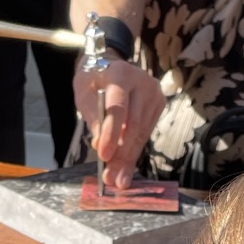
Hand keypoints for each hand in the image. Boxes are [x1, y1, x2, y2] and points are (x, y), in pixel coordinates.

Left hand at [73, 56, 165, 188]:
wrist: (111, 65)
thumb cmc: (93, 79)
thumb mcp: (83, 93)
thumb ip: (93, 117)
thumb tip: (101, 144)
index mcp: (120, 73)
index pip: (118, 108)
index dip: (111, 134)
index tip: (103, 156)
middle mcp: (143, 82)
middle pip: (133, 125)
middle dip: (121, 155)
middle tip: (111, 178)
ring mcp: (155, 93)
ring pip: (141, 133)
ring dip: (128, 158)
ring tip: (118, 179)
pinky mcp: (159, 104)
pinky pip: (146, 133)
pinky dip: (134, 151)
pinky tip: (126, 166)